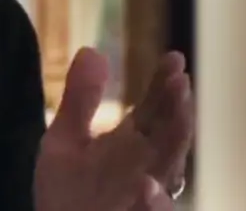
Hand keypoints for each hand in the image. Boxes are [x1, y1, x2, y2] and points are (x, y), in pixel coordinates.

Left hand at [35, 48, 194, 210]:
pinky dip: (153, 202)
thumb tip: (92, 50)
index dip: (164, 85)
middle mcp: (146, 168)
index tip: (173, 57)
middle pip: (168, 137)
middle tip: (180, 81)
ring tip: (180, 115)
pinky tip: (146, 186)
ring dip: (175, 147)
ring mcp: (146, 197)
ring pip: (169, 174)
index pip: (155, 110)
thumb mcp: (65, 141)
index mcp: (131, 145)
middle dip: (176, 110)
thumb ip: (80, 101)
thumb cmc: (67, 192)